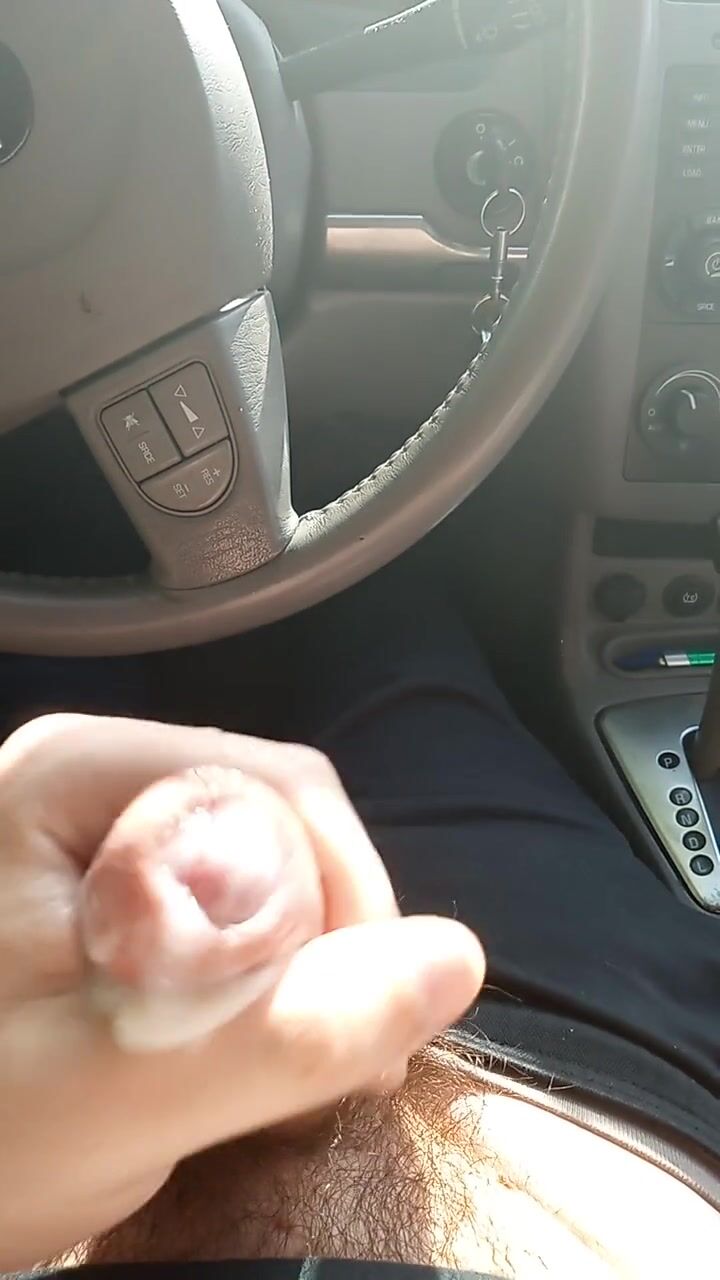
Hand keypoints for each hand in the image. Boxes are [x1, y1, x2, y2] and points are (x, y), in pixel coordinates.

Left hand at [0, 714, 483, 1268]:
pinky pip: (228, 904)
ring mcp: (95, 830)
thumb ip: (289, 1025)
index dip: (343, 918)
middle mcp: (89, 776)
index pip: (279, 795)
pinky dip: (257, 981)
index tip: (352, 1051)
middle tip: (323, 1077)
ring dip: (297, 972)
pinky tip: (240, 1048)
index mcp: (76, 773)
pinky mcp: (107, 888)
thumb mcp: (127, 1089)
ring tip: (277, 1075)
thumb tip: (458, 957)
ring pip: (264, 868)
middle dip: (324, 949)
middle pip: (278, 825)